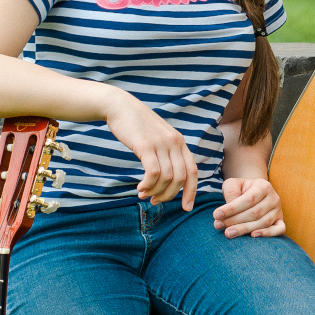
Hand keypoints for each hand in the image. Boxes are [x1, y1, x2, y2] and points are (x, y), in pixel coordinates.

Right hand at [104, 92, 198, 209]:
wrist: (121, 107)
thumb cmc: (138, 127)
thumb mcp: (159, 138)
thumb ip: (166, 154)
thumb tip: (169, 179)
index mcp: (180, 142)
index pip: (193, 171)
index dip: (191, 191)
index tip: (186, 208)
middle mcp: (175, 143)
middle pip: (181, 178)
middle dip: (169, 195)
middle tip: (155, 202)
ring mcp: (161, 143)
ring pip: (167, 178)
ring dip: (155, 192)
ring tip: (143, 194)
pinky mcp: (146, 145)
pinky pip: (153, 173)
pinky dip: (148, 185)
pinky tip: (139, 188)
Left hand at [213, 177, 284, 237]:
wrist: (255, 192)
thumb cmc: (241, 190)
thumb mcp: (233, 184)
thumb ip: (230, 192)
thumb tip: (229, 209)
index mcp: (264, 186)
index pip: (249, 199)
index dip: (232, 208)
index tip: (216, 215)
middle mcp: (274, 198)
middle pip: (255, 213)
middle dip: (234, 220)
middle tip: (218, 225)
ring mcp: (278, 211)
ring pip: (263, 223)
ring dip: (244, 229)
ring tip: (227, 233)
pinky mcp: (280, 222)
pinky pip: (278, 230)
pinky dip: (267, 234)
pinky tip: (252, 236)